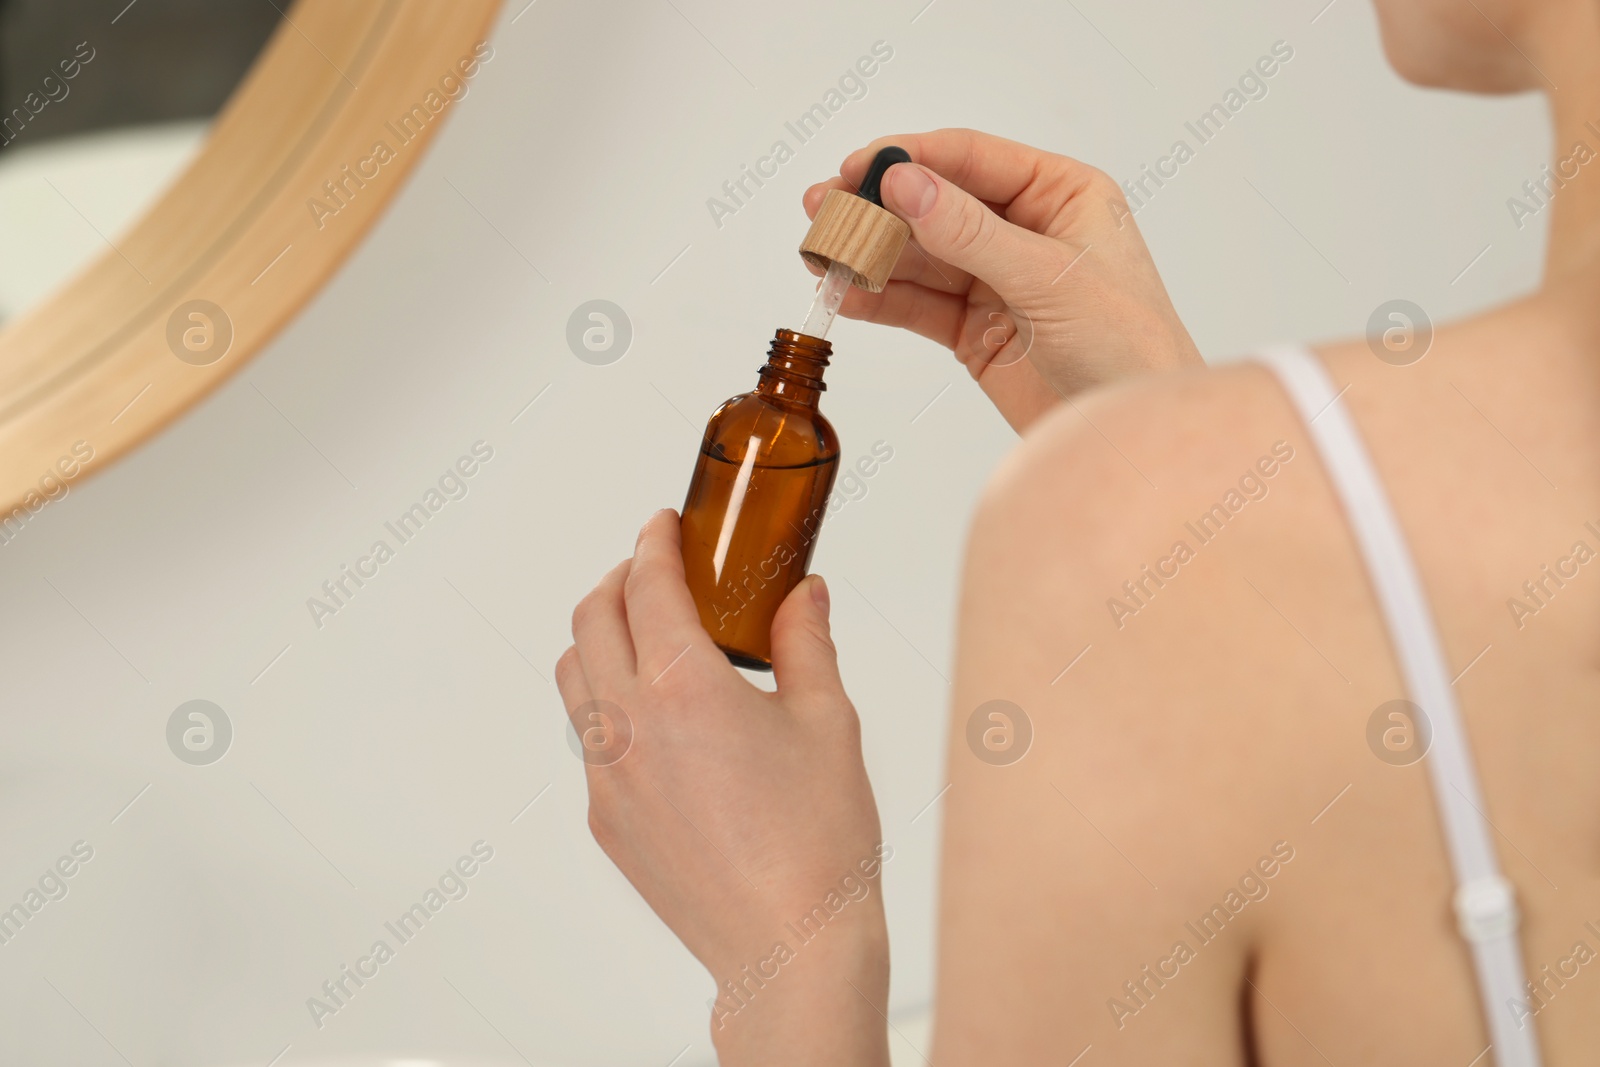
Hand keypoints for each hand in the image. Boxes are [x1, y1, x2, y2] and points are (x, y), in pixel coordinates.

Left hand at [557, 510, 890, 1064]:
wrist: (790, 945)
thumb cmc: (819, 840)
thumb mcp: (826, 721)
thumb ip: (806, 643)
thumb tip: (804, 595)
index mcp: (685, 687)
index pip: (646, 585)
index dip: (652, 543)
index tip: (663, 526)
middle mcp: (630, 725)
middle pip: (591, 620)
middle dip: (616, 580)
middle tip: (652, 570)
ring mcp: (608, 777)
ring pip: (575, 678)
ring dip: (600, 638)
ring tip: (645, 636)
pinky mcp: (606, 821)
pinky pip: (590, 740)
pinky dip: (609, 704)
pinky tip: (658, 718)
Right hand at [804, 128, 1202, 431]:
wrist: (1132, 440)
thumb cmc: (1128, 348)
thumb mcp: (1049, 280)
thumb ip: (972, 233)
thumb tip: (906, 184)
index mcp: (1062, 195)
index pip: (973, 159)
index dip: (912, 158)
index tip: (857, 168)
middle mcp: (1026, 230)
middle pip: (937, 204)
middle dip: (879, 208)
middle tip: (823, 209)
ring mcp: (997, 281)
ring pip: (920, 256)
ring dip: (872, 255)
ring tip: (822, 256)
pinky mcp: (975, 331)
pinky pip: (919, 306)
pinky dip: (881, 301)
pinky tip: (846, 295)